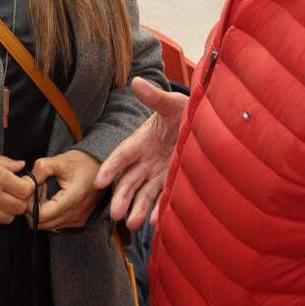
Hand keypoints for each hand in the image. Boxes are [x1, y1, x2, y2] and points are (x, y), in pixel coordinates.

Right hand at [0, 147, 34, 224]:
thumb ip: (6, 163)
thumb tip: (21, 166)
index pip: (26, 190)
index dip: (29, 187)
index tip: (24, 183)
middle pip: (20, 207)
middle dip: (21, 201)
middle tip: (16, 193)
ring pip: (8, 219)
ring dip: (9, 211)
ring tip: (4, 201)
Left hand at [30, 149, 100, 231]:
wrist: (104, 167)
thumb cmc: (83, 162)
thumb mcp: (60, 160)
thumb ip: (41, 169)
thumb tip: (26, 182)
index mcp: (71, 201)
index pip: (39, 216)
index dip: (29, 203)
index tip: (32, 187)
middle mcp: (75, 216)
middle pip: (41, 224)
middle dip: (32, 208)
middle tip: (37, 188)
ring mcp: (77, 221)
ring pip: (47, 226)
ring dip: (40, 211)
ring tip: (46, 191)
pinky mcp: (78, 221)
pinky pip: (56, 224)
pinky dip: (49, 214)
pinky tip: (52, 197)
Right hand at [94, 78, 187, 228]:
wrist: (205, 125)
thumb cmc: (184, 111)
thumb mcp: (172, 103)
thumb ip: (155, 97)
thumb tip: (136, 81)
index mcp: (141, 141)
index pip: (122, 155)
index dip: (110, 168)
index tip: (99, 182)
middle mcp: (146, 160)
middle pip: (129, 180)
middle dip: (121, 197)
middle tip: (116, 214)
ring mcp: (158, 173)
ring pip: (143, 193)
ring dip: (137, 208)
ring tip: (133, 224)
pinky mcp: (171, 182)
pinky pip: (162, 198)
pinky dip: (158, 210)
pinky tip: (155, 223)